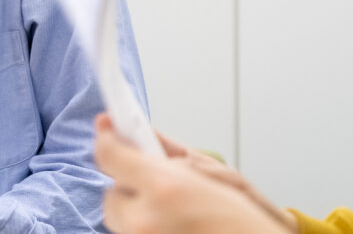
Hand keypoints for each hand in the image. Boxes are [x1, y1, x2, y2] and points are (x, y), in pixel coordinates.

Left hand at [94, 114, 296, 233]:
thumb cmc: (245, 216)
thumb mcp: (211, 170)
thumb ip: (168, 148)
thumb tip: (139, 129)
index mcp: (164, 188)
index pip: (111, 157)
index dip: (107, 139)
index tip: (107, 128)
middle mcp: (147, 219)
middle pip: (111, 194)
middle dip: (127, 183)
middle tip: (152, 178)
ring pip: (120, 219)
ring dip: (135, 207)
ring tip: (169, 205)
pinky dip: (145, 225)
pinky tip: (171, 222)